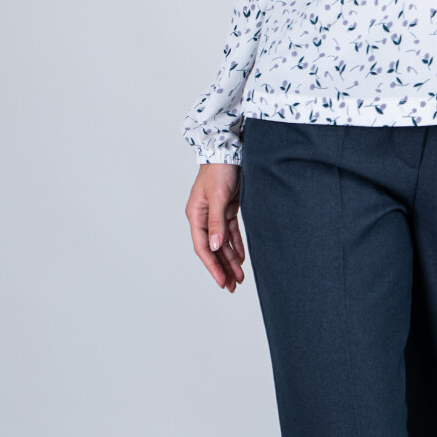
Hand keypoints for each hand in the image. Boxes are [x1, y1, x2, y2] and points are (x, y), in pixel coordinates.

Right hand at [186, 162, 245, 291]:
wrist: (228, 149)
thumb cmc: (219, 170)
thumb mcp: (218, 197)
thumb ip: (217, 223)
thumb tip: (214, 247)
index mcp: (196, 215)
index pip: (202, 247)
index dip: (212, 266)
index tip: (222, 282)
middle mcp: (203, 217)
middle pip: (212, 249)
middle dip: (222, 268)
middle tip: (232, 286)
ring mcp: (215, 213)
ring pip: (222, 243)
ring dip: (230, 260)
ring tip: (240, 278)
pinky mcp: (227, 209)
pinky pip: (231, 232)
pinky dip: (235, 245)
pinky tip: (241, 258)